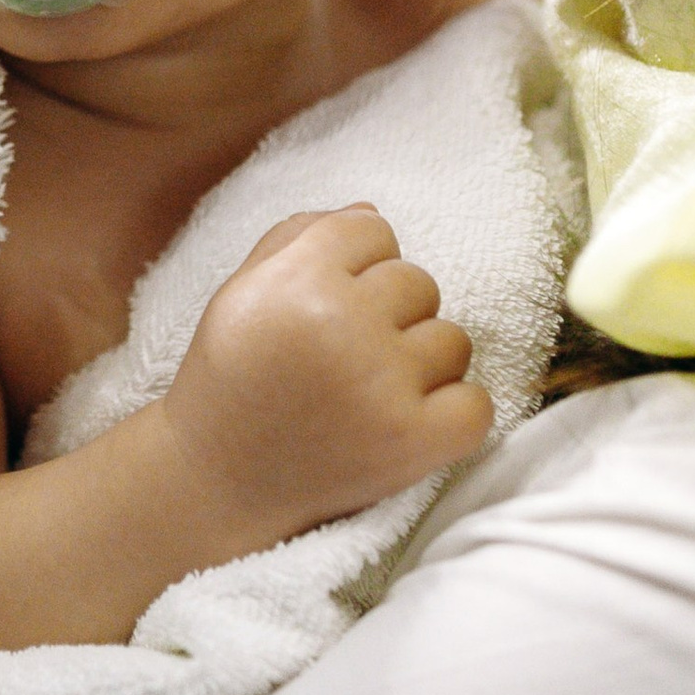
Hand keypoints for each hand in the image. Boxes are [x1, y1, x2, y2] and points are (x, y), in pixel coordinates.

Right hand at [152, 206, 490, 552]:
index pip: (374, 230)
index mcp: (296, 279)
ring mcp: (382, 386)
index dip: (354, 266)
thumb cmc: (232, 378)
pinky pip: (478, 404)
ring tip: (369, 393)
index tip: (326, 304)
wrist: (216, 482)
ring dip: (421, 365)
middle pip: (418, 280)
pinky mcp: (413, 442)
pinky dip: (452, 415)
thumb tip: (374, 213)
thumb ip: (299, 237)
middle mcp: (341, 325)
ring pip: (453, 339)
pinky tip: (408, 422)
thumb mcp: (242, 292)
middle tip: (343, 357)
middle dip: (388, 314)